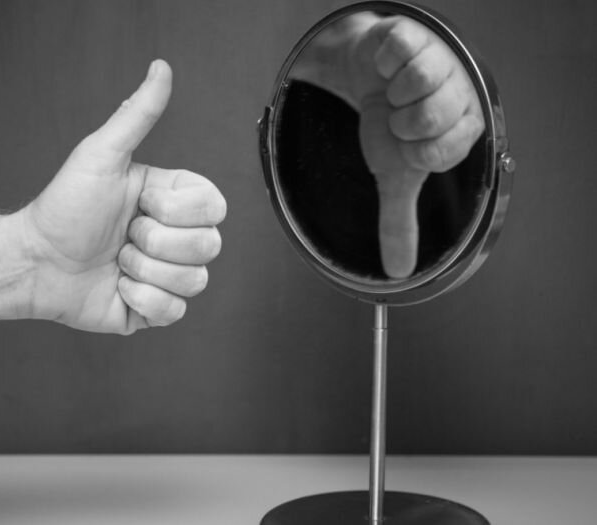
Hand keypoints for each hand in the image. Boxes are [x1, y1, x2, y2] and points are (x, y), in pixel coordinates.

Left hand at [19, 60, 225, 333]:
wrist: (35, 262)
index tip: (138, 202)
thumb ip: (137, 115)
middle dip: (155, 242)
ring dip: (145, 271)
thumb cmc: (65, 207)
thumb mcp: (101, 155)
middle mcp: (177, 238)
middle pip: (210, 245)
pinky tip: (117, 287)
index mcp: (174, 202)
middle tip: (123, 234)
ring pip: (196, 281)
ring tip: (117, 261)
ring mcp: (169, 275)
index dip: (176, 210)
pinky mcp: (157, 309)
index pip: (215, 207)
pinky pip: (176, 312)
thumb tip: (161, 69)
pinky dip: (141, 300)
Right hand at [348, 16, 484, 277]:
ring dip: (391, 94)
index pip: (439, 152)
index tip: (409, 144)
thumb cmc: (387, 125)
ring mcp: (441, 60)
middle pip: (430, 116)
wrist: (367, 79)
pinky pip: (398, 54)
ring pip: (418, 83)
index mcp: (462, 130)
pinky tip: (388, 69)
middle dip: (400, 123)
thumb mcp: (392, 175)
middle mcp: (460, 93)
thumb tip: (396, 272)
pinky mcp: (416, 35)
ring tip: (394, 92)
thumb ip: (397, 220)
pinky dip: (382, 66)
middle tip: (399, 116)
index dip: (412, 151)